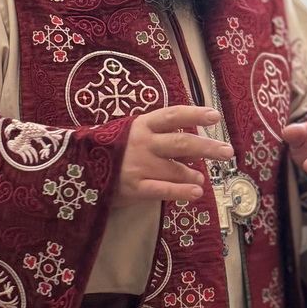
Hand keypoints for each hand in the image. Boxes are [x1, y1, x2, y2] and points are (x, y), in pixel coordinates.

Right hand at [116, 104, 231, 208]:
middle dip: (207, 148)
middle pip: (181, 143)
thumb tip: (195, 143)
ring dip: (194, 174)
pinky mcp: (134, 187)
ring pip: (176, 169)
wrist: (79, 166)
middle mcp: (142, 143)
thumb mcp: (133, 132)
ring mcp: (138, 166)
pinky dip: (182, 191)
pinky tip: (197, 192)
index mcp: (143, 125)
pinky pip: (163, 189)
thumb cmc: (115, 148)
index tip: (216, 117)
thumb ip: (161, 134)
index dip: (195, 115)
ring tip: (201, 179)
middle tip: (227, 152)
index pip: (173, 116)